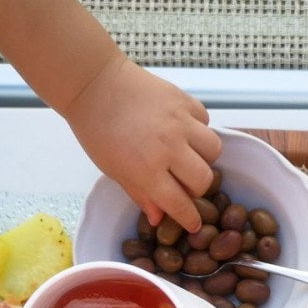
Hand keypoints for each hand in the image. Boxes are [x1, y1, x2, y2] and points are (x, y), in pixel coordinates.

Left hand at [62, 55, 221, 232]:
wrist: (93, 83)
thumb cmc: (97, 131)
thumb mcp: (113, 170)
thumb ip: (141, 194)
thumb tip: (160, 219)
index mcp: (147, 170)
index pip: (180, 204)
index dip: (189, 219)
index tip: (194, 224)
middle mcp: (169, 147)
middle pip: (203, 180)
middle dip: (197, 189)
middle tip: (184, 184)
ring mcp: (180, 122)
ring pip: (213, 150)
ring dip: (204, 159)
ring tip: (189, 156)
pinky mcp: (184, 100)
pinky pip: (205, 122)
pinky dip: (199, 130)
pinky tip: (184, 130)